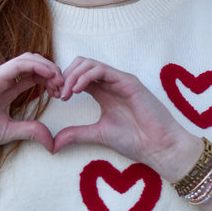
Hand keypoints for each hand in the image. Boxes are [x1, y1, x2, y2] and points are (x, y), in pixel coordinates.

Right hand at [0, 53, 64, 164]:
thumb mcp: (9, 132)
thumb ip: (30, 131)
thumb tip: (52, 142)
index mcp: (6, 90)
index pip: (34, 76)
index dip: (52, 81)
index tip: (64, 95)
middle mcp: (2, 80)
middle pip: (34, 64)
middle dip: (53, 72)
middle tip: (65, 87)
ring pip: (28, 59)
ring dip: (49, 67)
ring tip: (60, 81)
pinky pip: (18, 65)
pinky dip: (37, 66)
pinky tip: (50, 76)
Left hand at [53, 57, 201, 180]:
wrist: (158, 147)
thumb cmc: (135, 140)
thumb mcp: (98, 134)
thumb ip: (76, 134)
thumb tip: (53, 144)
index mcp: (103, 92)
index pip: (78, 76)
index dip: (63, 82)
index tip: (54, 98)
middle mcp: (111, 82)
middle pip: (81, 64)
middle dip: (64, 75)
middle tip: (57, 94)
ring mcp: (120, 80)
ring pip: (89, 63)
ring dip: (72, 75)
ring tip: (65, 94)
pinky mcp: (128, 81)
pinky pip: (101, 70)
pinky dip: (85, 77)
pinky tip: (76, 91)